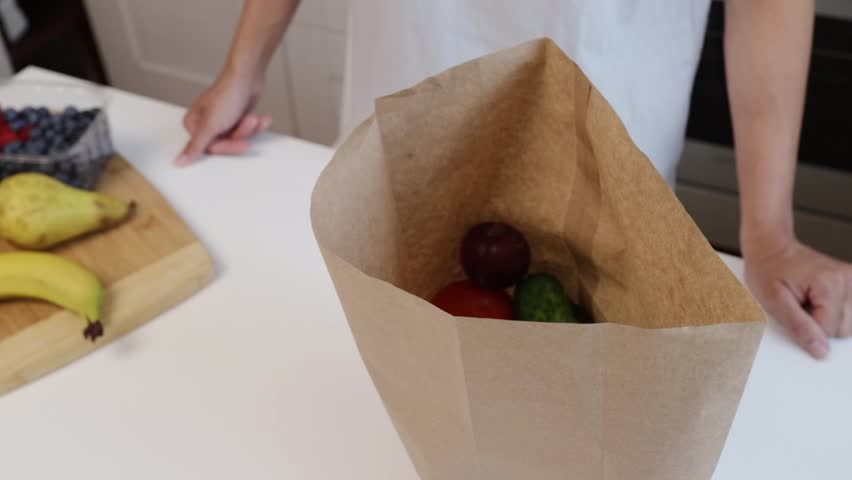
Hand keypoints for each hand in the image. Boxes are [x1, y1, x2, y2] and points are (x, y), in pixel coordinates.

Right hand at [175, 73, 272, 165]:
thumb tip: (179, 161)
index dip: (228, 145)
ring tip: (251, 116)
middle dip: (241, 133)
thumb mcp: (210, 125)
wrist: (248, 77)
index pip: (210, 148)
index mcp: (193, 124)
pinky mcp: (236, 118)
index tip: (240, 141)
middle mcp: (206, 123)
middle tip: (247, 121)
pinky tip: (260, 118)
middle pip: (226, 143)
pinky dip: (256, 124)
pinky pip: (248, 131)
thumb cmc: (228, 93)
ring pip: (239, 137)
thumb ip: (195, 146)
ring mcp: (222, 121)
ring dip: (250, 127)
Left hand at [743, 235, 851, 358]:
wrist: (770, 248)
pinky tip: (816, 300)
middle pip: (843, 329)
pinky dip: (832, 312)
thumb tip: (820, 350)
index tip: (793, 311)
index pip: (829, 331)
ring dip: (825, 318)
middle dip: (818, 323)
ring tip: (806, 301)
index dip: (807, 328)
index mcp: (830, 283)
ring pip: (847, 324)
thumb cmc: (767, 269)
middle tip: (799, 305)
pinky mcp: (851, 283)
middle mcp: (847, 279)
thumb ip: (798, 327)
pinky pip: (848, 313)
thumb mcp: (773, 301)